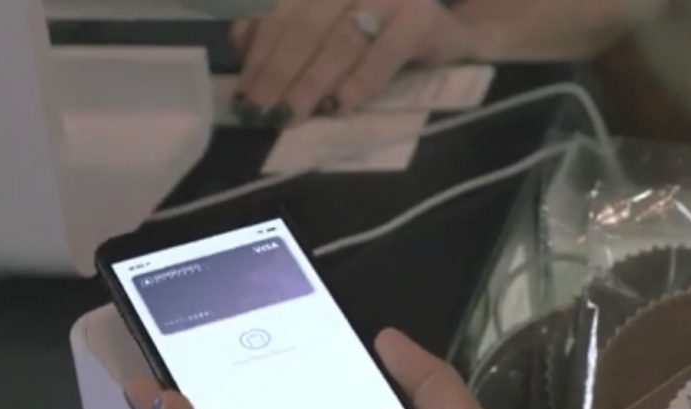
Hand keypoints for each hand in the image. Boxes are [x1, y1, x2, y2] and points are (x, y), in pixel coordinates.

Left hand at [228, 0, 482, 125]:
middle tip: (264, 112)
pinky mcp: (422, 16)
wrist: (449, 35)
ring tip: (293, 115)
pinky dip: (360, 80)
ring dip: (312, 82)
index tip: (246, 93)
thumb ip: (283, 28)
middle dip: (280, 73)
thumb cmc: (379, 34)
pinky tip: (341, 106)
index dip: (261, 53)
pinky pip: (385, 52)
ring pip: (340, 39)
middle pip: (306, 25)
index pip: (283, 12)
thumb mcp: (326, 28)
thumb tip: (241, 37)